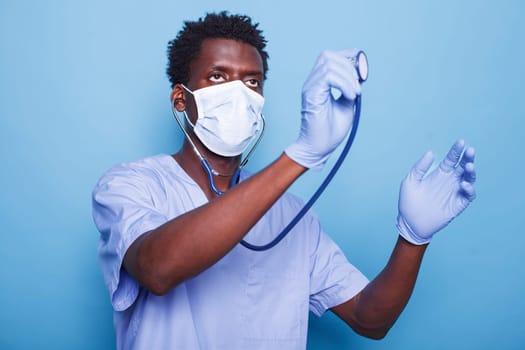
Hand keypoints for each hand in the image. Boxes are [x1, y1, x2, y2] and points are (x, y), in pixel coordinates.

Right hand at [285, 49, 361, 169]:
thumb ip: (350, 88)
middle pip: (327, 55)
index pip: (329, 56)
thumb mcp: (347, 105)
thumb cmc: (330, 130)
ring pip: (329, 64)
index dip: (346, 56)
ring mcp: (310, 87)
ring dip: (348, 77)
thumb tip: (359, 76)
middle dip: (348, 66)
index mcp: (319, 83)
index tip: (361, 69)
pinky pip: (328, 76)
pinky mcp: (311, 95)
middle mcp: (312, 82)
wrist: (318, 148)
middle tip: (358, 85)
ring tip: (354, 94)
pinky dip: (344, 84)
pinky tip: (350, 96)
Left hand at [397, 140, 476, 244]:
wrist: (410, 223)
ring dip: (471, 172)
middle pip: (463, 166)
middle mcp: (449, 181)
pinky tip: (464, 184)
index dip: (456, 150)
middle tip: (470, 150)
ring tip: (469, 165)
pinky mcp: (458, 204)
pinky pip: (468, 195)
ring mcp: (455, 192)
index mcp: (439, 173)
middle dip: (468, 157)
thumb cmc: (408, 202)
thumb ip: (420, 167)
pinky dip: (469, 189)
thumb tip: (430, 152)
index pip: (451, 159)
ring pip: (469, 179)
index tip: (460, 142)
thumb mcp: (410, 181)